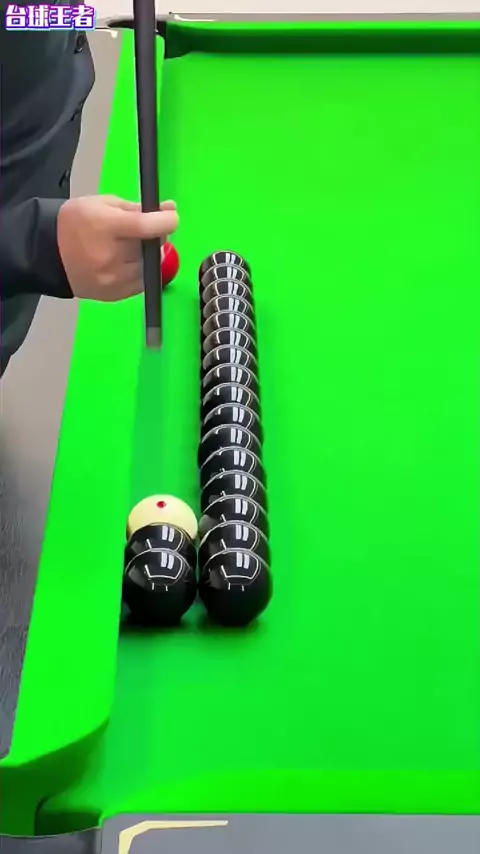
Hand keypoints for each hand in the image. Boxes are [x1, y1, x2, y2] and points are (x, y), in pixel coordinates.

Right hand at [57, 195, 177, 300]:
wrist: (49, 253)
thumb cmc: (76, 222)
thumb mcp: (103, 204)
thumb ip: (137, 208)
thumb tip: (169, 210)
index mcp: (105, 227)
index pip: (145, 226)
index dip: (166, 222)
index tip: (172, 217)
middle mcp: (110, 257)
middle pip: (150, 248)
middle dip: (154, 238)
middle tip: (143, 231)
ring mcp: (112, 279)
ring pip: (148, 267)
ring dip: (147, 257)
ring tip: (128, 248)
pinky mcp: (113, 295)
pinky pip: (140, 283)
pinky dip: (139, 272)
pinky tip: (124, 263)